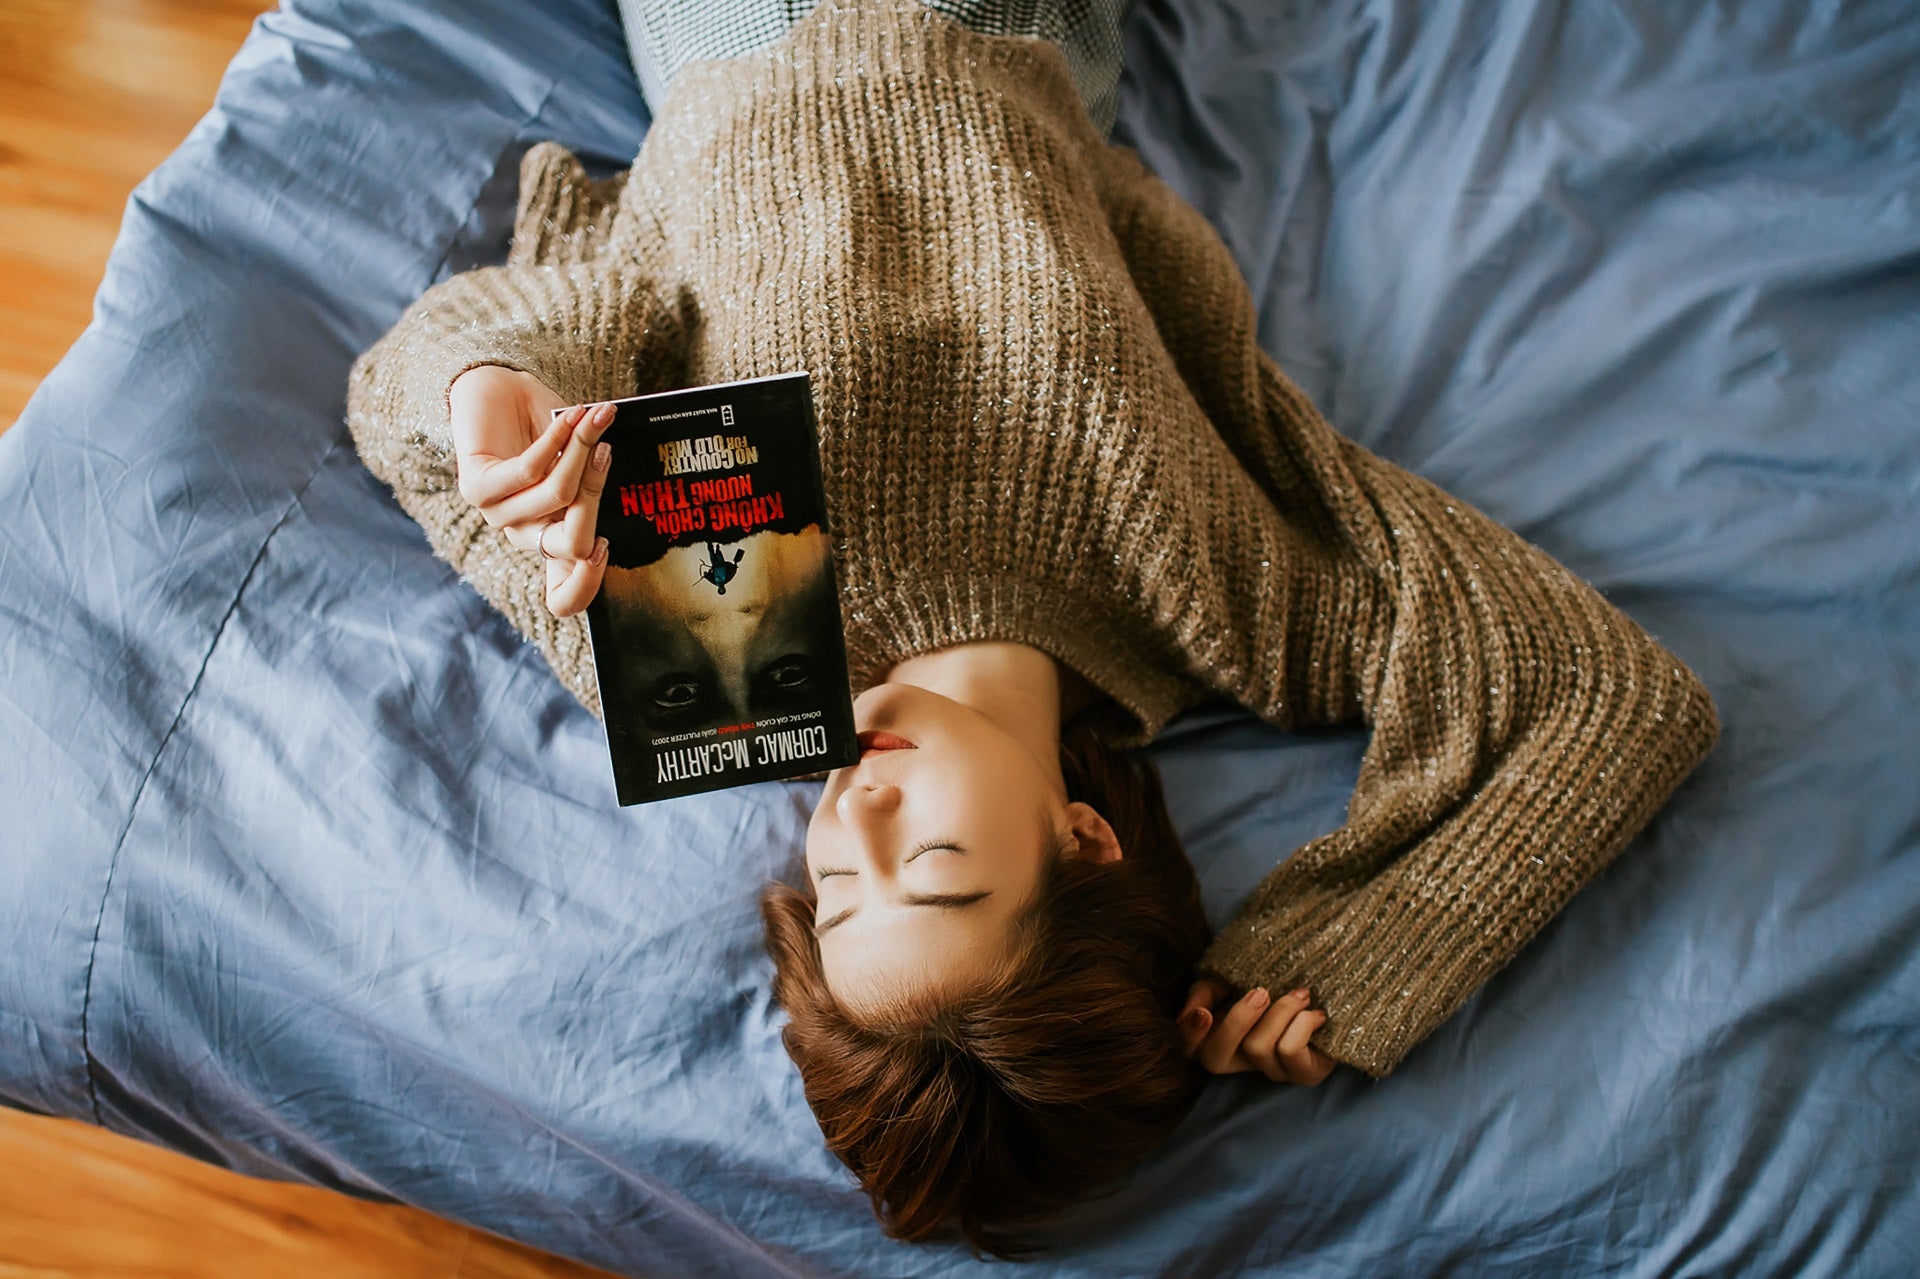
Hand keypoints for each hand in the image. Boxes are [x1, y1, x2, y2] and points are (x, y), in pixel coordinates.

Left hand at [448, 365, 613, 616]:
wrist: (497, 387)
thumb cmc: (546, 423)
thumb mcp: (582, 458)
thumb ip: (595, 478)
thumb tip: (623, 479)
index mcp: (550, 538)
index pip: (562, 597)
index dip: (586, 587)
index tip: (608, 547)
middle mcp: (523, 533)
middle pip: (573, 545)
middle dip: (597, 495)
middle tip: (608, 451)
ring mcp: (497, 514)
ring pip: (557, 497)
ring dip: (582, 453)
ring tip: (594, 420)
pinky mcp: (476, 488)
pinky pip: (530, 470)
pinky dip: (558, 440)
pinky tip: (570, 418)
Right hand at [1177, 977, 1336, 1085]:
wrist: (1329, 989)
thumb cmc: (1275, 984)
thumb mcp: (1230, 980)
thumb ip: (1205, 991)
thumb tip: (1196, 1010)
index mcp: (1218, 1038)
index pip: (1189, 1051)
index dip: (1190, 1035)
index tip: (1204, 1012)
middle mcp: (1242, 1063)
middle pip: (1216, 1060)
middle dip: (1236, 1021)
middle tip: (1261, 992)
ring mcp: (1272, 1071)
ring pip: (1257, 1048)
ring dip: (1280, 1012)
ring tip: (1301, 993)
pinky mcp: (1304, 1075)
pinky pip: (1290, 1051)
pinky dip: (1302, 1023)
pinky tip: (1315, 1013)